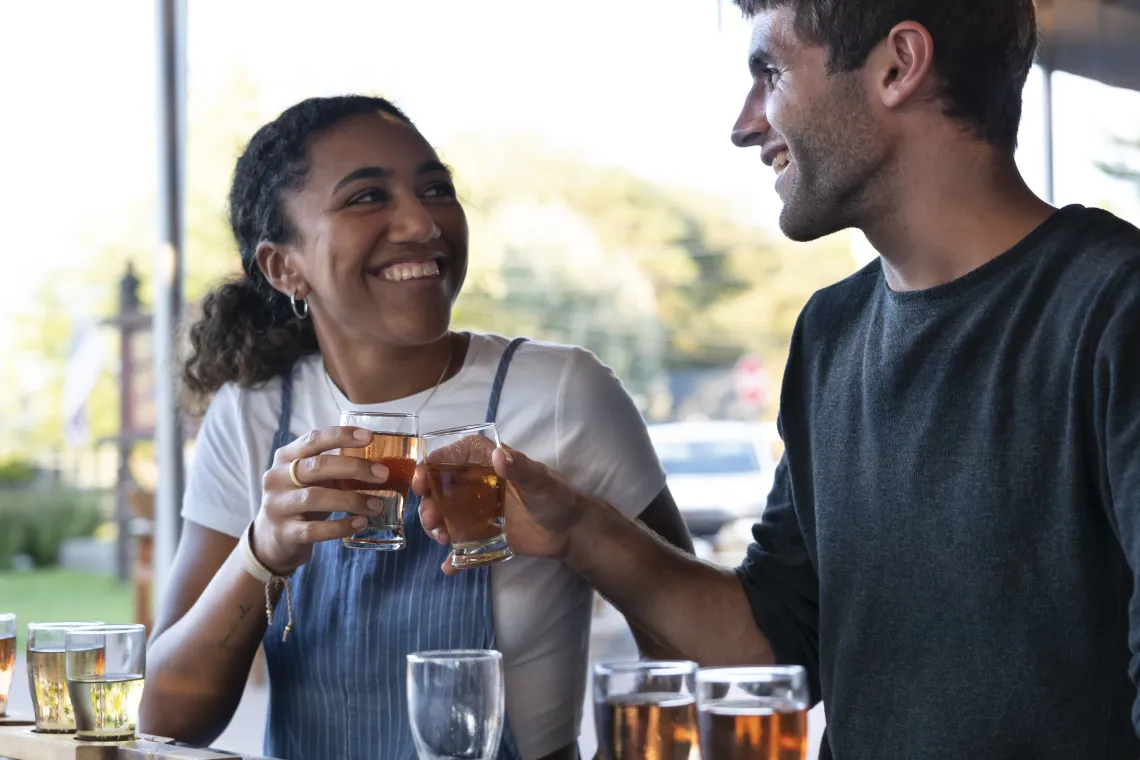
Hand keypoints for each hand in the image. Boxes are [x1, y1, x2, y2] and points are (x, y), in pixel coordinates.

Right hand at [252, 426, 388, 574]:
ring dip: (352, 500)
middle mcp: (277, 477)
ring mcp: (277, 505)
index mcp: (286, 457)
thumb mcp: (313, 479)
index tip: (369, 436)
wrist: (273, 539)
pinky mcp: (284, 533)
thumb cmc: (302, 500)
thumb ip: (336, 468)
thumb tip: (379, 465)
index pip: (314, 439)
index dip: (341, 436)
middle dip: (354, 468)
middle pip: (317, 466)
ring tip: (377, 505)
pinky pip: (315, 529)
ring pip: (315, 497)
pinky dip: (341, 526)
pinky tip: (360, 523)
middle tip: (383, 474)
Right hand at [414, 445, 586, 573]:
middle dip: (430, 502)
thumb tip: (498, 456)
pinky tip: (449, 567)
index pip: (453, 457)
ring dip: (437, 526)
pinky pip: (463, 547)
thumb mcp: (542, 481)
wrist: (572, 532)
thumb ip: (521, 468)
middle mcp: (478, 486)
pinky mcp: (485, 536)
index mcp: (489, 464)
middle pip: (442, 489)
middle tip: (431, 518)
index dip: (432, 466)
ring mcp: (479, 512)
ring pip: (446, 516)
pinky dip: (454, 558)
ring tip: (442, 538)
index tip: (422, 482)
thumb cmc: (559, 498)